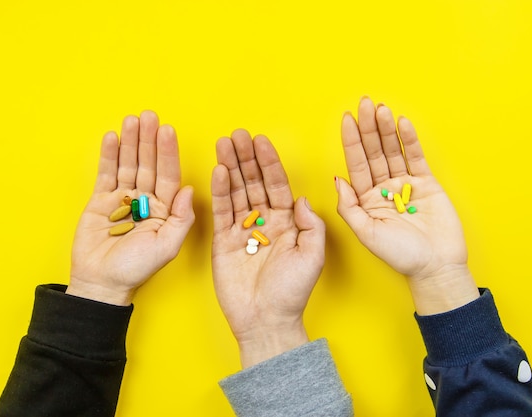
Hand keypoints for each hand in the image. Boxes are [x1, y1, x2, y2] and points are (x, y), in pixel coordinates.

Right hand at [67, 111, 194, 305]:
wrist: (102, 283)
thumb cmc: (137, 270)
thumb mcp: (166, 247)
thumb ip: (181, 219)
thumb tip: (190, 189)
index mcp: (166, 210)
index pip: (169, 175)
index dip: (169, 153)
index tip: (168, 130)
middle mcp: (147, 200)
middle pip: (149, 164)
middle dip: (149, 140)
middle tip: (149, 116)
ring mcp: (124, 198)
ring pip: (129, 164)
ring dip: (131, 142)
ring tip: (132, 120)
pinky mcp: (101, 200)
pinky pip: (107, 173)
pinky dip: (109, 155)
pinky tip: (112, 137)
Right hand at [211, 129, 325, 367]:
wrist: (267, 320)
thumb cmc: (293, 291)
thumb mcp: (312, 256)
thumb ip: (311, 225)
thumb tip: (303, 198)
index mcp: (287, 222)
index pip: (277, 184)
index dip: (269, 162)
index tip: (261, 141)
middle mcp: (264, 221)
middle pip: (254, 182)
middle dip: (246, 158)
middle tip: (238, 135)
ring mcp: (242, 230)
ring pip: (236, 191)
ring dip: (231, 167)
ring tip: (224, 143)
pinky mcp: (223, 241)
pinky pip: (222, 212)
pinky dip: (220, 191)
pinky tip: (219, 171)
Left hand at [336, 97, 477, 313]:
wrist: (435, 267)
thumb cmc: (399, 255)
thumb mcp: (366, 233)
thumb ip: (350, 207)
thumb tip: (338, 180)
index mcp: (366, 198)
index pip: (356, 163)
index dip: (351, 141)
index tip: (346, 119)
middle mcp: (384, 187)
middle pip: (374, 151)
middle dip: (368, 127)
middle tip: (364, 103)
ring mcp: (406, 184)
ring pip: (393, 151)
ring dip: (387, 129)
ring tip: (381, 109)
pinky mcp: (427, 183)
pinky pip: (416, 157)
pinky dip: (410, 140)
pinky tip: (402, 123)